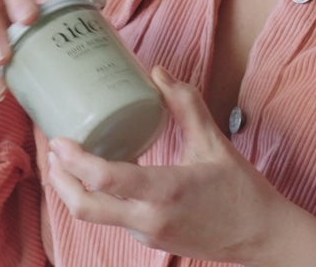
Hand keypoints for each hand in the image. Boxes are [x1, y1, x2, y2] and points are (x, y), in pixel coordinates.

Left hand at [43, 65, 289, 262]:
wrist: (262, 238)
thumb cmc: (241, 190)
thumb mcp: (214, 142)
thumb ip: (185, 105)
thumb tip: (158, 73)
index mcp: (165, 191)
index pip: (106, 180)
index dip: (75, 161)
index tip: (59, 140)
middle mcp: (150, 219)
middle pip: (86, 208)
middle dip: (60, 181)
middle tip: (53, 151)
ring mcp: (148, 235)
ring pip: (97, 216)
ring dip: (76, 190)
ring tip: (68, 160)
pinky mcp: (151, 241)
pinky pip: (116, 219)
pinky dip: (101, 197)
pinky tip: (103, 176)